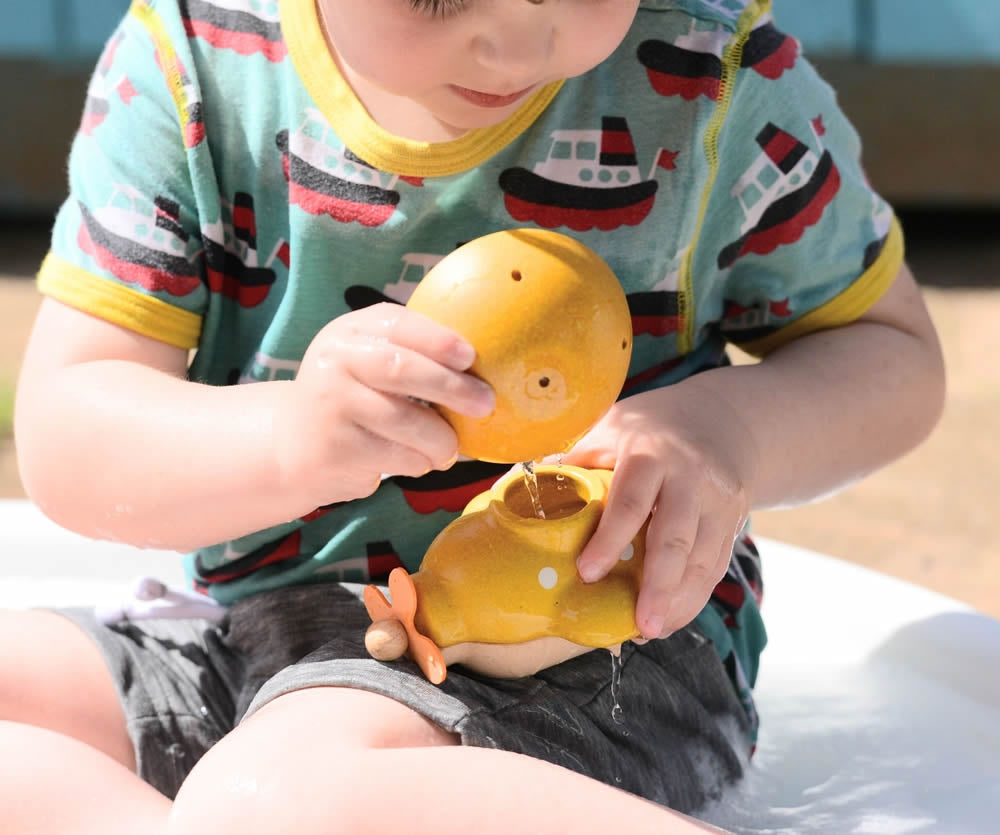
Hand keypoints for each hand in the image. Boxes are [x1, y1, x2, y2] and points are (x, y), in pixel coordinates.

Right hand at [273, 303, 494, 507]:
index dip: (437, 340)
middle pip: (401, 370)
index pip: (396, 324)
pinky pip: (396, 456)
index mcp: (350, 331)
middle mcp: (334, 361)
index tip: (470, 356)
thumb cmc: (353, 397)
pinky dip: (420, 462)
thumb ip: (413, 353)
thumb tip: (483, 367)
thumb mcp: (370, 360)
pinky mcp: (335, 448)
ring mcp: (330, 405)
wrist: (294, 443)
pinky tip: (420, 461)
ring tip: (450, 448)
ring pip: (404, 421)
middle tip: (485, 404)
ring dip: (441, 438)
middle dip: (451, 388)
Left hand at [562, 381, 757, 639]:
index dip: (609, 539)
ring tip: (650, 631)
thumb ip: (569, 460)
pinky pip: (716, 566)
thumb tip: (509, 490)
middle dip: (658, 585)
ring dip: (678, 601)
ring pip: (703, 559)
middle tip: (638, 625)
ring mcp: (718, 501)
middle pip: (676, 537)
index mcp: (649, 452)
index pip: (630, 500)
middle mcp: (690, 477)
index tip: (587, 572)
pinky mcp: (733, 522)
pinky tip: (669, 618)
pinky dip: (693, 597)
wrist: (720, 419)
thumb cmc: (646, 428)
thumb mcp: (606, 428)